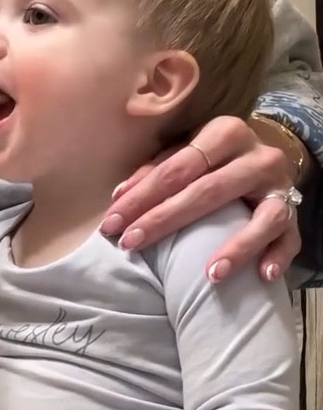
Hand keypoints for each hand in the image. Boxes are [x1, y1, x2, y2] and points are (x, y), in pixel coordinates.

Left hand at [99, 115, 300, 282]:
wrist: (267, 158)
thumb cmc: (215, 161)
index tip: (112, 223)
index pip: (177, 168)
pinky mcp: (295, 212)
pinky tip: (263, 276)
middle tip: (131, 243)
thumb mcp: (187, 154)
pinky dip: (278, 255)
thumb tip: (118, 196)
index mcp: (225, 133)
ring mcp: (280, 186)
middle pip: (208, 191)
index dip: (141, 196)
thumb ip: (157, 170)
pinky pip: (291, 236)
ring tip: (211, 274)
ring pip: (262, 217)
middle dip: (165, 220)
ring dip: (237, 247)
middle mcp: (256, 156)